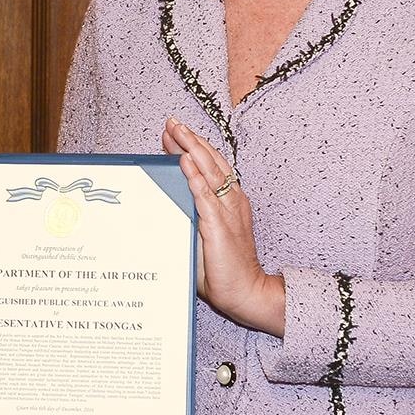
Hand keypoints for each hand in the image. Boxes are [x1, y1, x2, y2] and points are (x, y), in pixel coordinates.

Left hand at [163, 117, 284, 334]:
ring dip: (191, 151)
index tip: (174, 133)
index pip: (211, 165)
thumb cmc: (223, 267)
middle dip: (190, 140)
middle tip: (172, 123)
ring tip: (177, 133)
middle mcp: (232, 201)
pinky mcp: (221, 227)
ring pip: (210, 173)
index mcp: (230, 201)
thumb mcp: (204, 233)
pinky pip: (207, 199)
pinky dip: (196, 180)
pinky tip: (185, 165)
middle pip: (210, 162)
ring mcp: (228, 212)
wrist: (245, 291)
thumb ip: (192, 215)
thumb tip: (169, 201)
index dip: (193, 147)